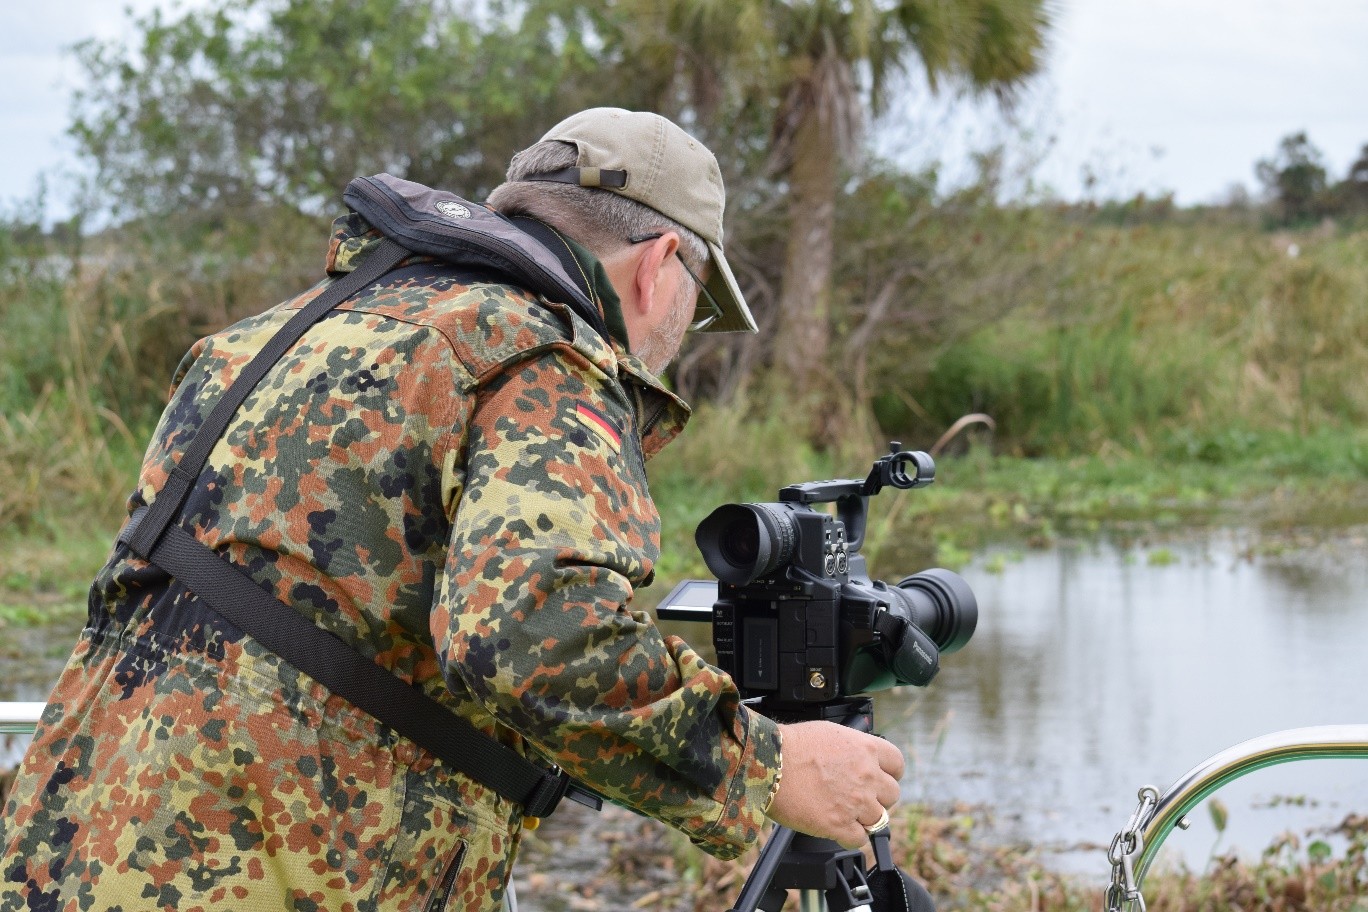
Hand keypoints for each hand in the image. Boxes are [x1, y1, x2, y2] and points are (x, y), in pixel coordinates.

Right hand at [765, 720, 904, 849]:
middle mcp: (867, 775)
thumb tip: (858, 759)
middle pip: (892, 794)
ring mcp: (856, 802)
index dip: (889, 773)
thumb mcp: (831, 733)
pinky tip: (838, 828)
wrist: (769, 763)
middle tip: (859, 797)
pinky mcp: (840, 825)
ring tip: (845, 813)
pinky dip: (851, 836)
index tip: (881, 778)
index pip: (897, 765)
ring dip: (864, 818)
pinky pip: (860, 839)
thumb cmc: (791, 745)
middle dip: (877, 797)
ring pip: (879, 819)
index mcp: (866, 749)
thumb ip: (852, 748)